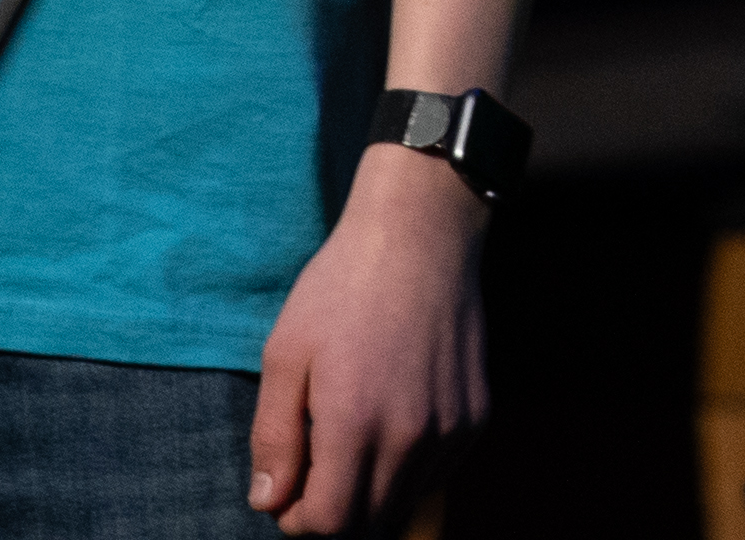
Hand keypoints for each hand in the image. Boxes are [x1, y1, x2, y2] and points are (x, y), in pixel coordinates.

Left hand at [245, 146, 483, 529]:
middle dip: (334, 510)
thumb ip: (273, 437)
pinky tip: (392, 421)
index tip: (288, 492)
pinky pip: (438, 471)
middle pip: (369, 520)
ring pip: (406, 500)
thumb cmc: (342, 288)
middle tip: (315, 467)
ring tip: (352, 439)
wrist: (421, 234)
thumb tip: (267, 503)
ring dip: (373, 491)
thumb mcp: (285, 354)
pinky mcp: (476, 414)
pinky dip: (410, 468)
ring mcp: (451, 427)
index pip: (329, 523)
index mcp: (355, 423)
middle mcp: (410, 435)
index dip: (299, 520)